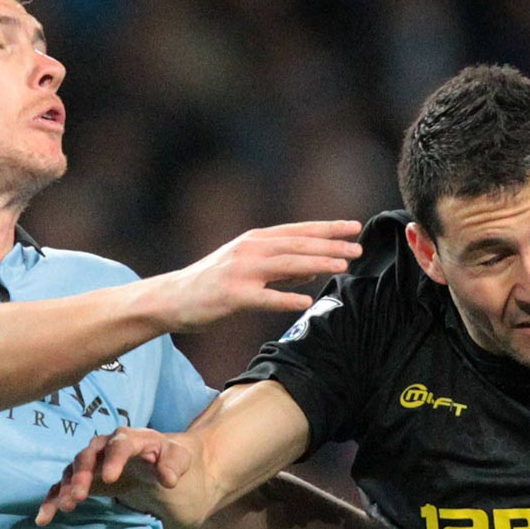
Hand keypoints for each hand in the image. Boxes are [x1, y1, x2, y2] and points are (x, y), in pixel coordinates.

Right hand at [36, 426, 200, 528]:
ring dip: (67, 487)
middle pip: (90, 454)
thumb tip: (167, 477)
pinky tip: (44, 518)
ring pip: (74, 470)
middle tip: (79, 496)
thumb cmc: (177, 466)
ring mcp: (96, 465)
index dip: (114, 459)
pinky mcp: (88, 483)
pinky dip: (54, 500)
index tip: (110, 480)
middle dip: (82, 473)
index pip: (121, 443)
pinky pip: (66, 488)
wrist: (173, 473)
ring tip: (65, 506)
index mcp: (135, 439)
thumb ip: (176, 464)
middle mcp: (109, 448)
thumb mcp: (184, 464)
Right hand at [157, 221, 360, 330]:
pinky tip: (305, 301)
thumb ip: (280, 265)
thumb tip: (316, 265)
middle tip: (358, 249)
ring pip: (285, 265)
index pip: (298, 230)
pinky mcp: (231, 296)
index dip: (328, 228)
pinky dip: (285, 298)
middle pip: (297, 244)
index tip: (354, 226)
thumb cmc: (212, 283)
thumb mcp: (247, 266)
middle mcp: (250, 249)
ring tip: (343, 266)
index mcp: (255, 240)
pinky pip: (263, 298)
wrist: (172, 298)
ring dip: (317, 263)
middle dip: (330, 245)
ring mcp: (240, 272)